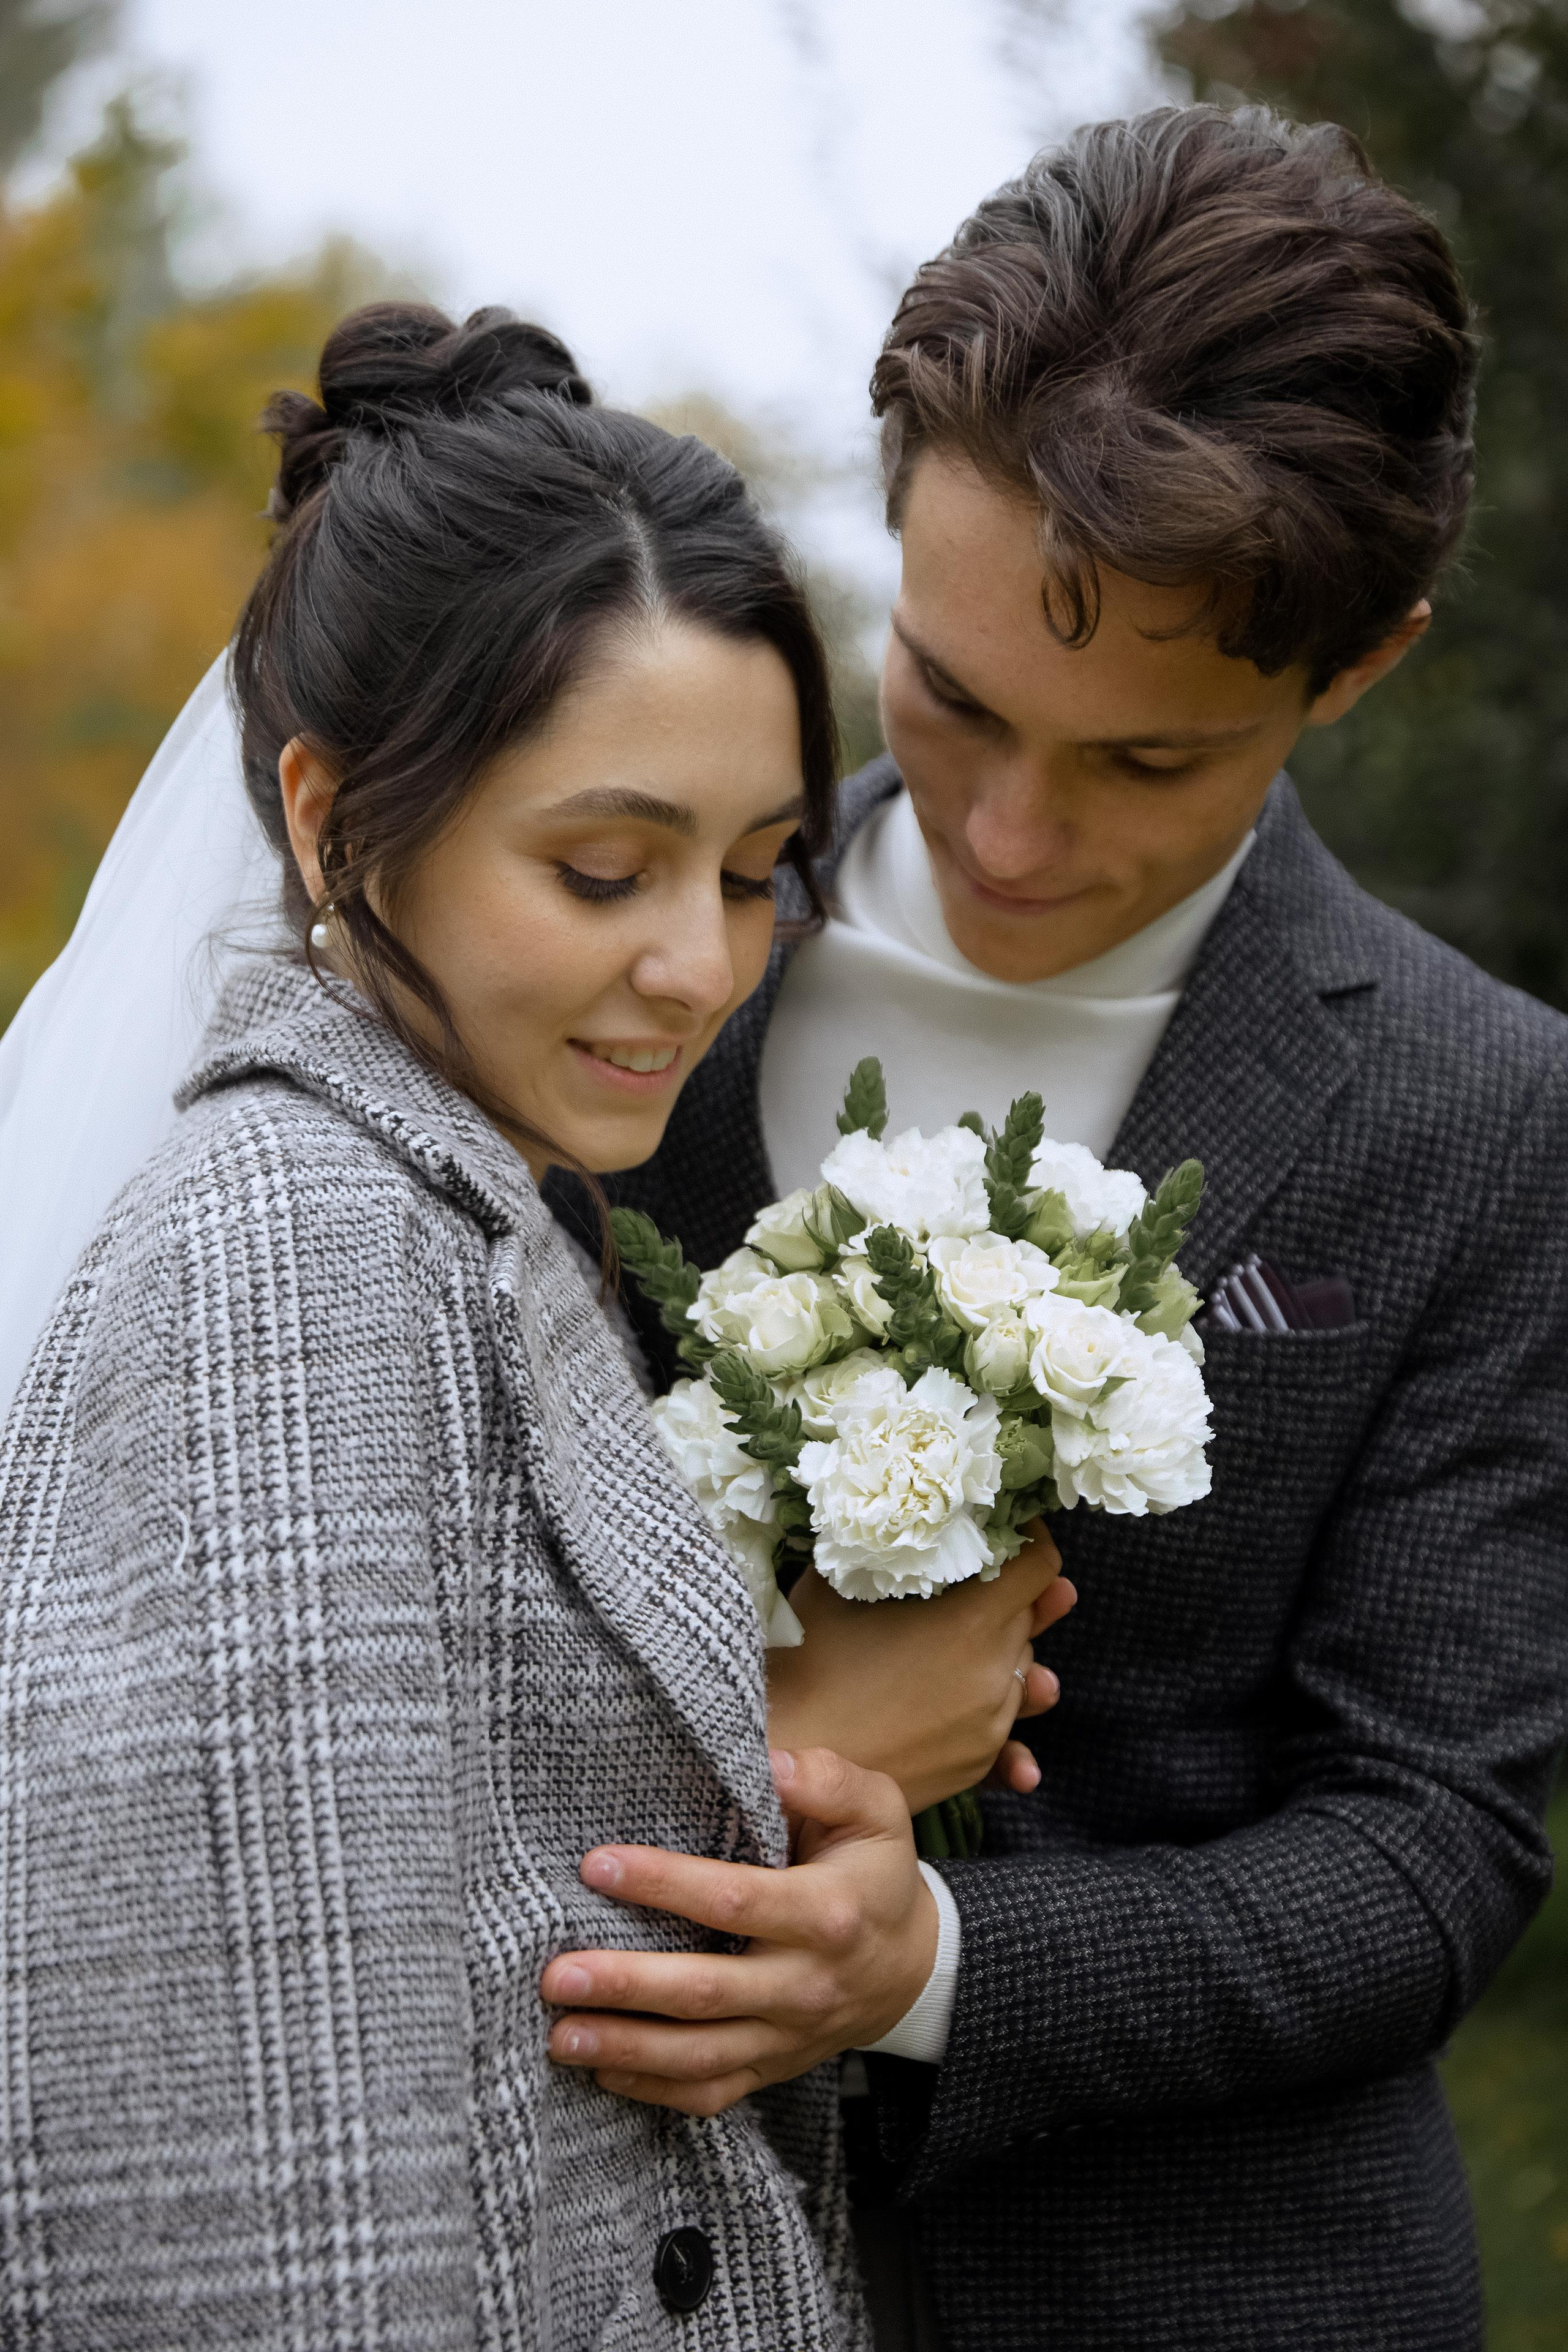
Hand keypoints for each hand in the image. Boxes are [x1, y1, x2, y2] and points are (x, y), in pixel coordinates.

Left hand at [542, 1746, 932, 2117]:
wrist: (911, 1966)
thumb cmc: (875, 1872)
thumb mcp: (876, 1810)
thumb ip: (828, 1780)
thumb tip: (771, 1763)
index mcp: (826, 1913)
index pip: (736, 1900)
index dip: (665, 1883)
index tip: (597, 1865)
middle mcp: (804, 1984)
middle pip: (707, 1992)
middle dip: (627, 1986)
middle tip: (556, 1974)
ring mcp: (787, 2036)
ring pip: (700, 2055)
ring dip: (626, 2048)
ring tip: (560, 2035)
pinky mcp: (772, 2068)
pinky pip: (710, 2091)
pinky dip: (653, 2089)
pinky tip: (600, 2071)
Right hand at [766, 1522, 1074, 1812]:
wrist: (790, 1752)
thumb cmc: (808, 1659)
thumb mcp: (839, 1582)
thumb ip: (884, 1549)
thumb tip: (900, 1522)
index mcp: (973, 1620)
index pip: (1039, 1567)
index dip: (1030, 1539)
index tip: (1010, 1531)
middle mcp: (996, 1672)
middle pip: (1029, 1617)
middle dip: (1010, 1595)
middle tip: (977, 1579)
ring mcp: (992, 1723)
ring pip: (1021, 1670)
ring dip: (1002, 1650)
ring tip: (968, 1641)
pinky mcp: (977, 1762)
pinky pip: (1005, 1723)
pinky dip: (993, 1704)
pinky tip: (972, 1700)